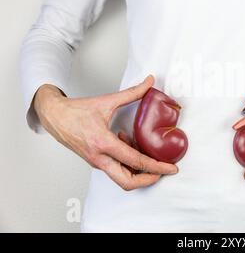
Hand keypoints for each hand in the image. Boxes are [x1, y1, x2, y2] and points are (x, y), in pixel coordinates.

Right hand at [33, 76, 177, 190]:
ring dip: (138, 170)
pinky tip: (129, 144)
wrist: (54, 116)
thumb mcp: (107, 101)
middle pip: (127, 182)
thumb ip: (132, 92)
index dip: (157, 166)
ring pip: (121, 178)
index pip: (136, 161)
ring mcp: (97, 162)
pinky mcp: (96, 162)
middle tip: (164, 170)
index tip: (171, 168)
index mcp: (103, 143)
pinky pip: (115, 169)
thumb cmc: (76, 111)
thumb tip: (150, 82)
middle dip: (149, 179)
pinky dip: (127, 162)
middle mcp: (99, 158)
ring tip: (147, 152)